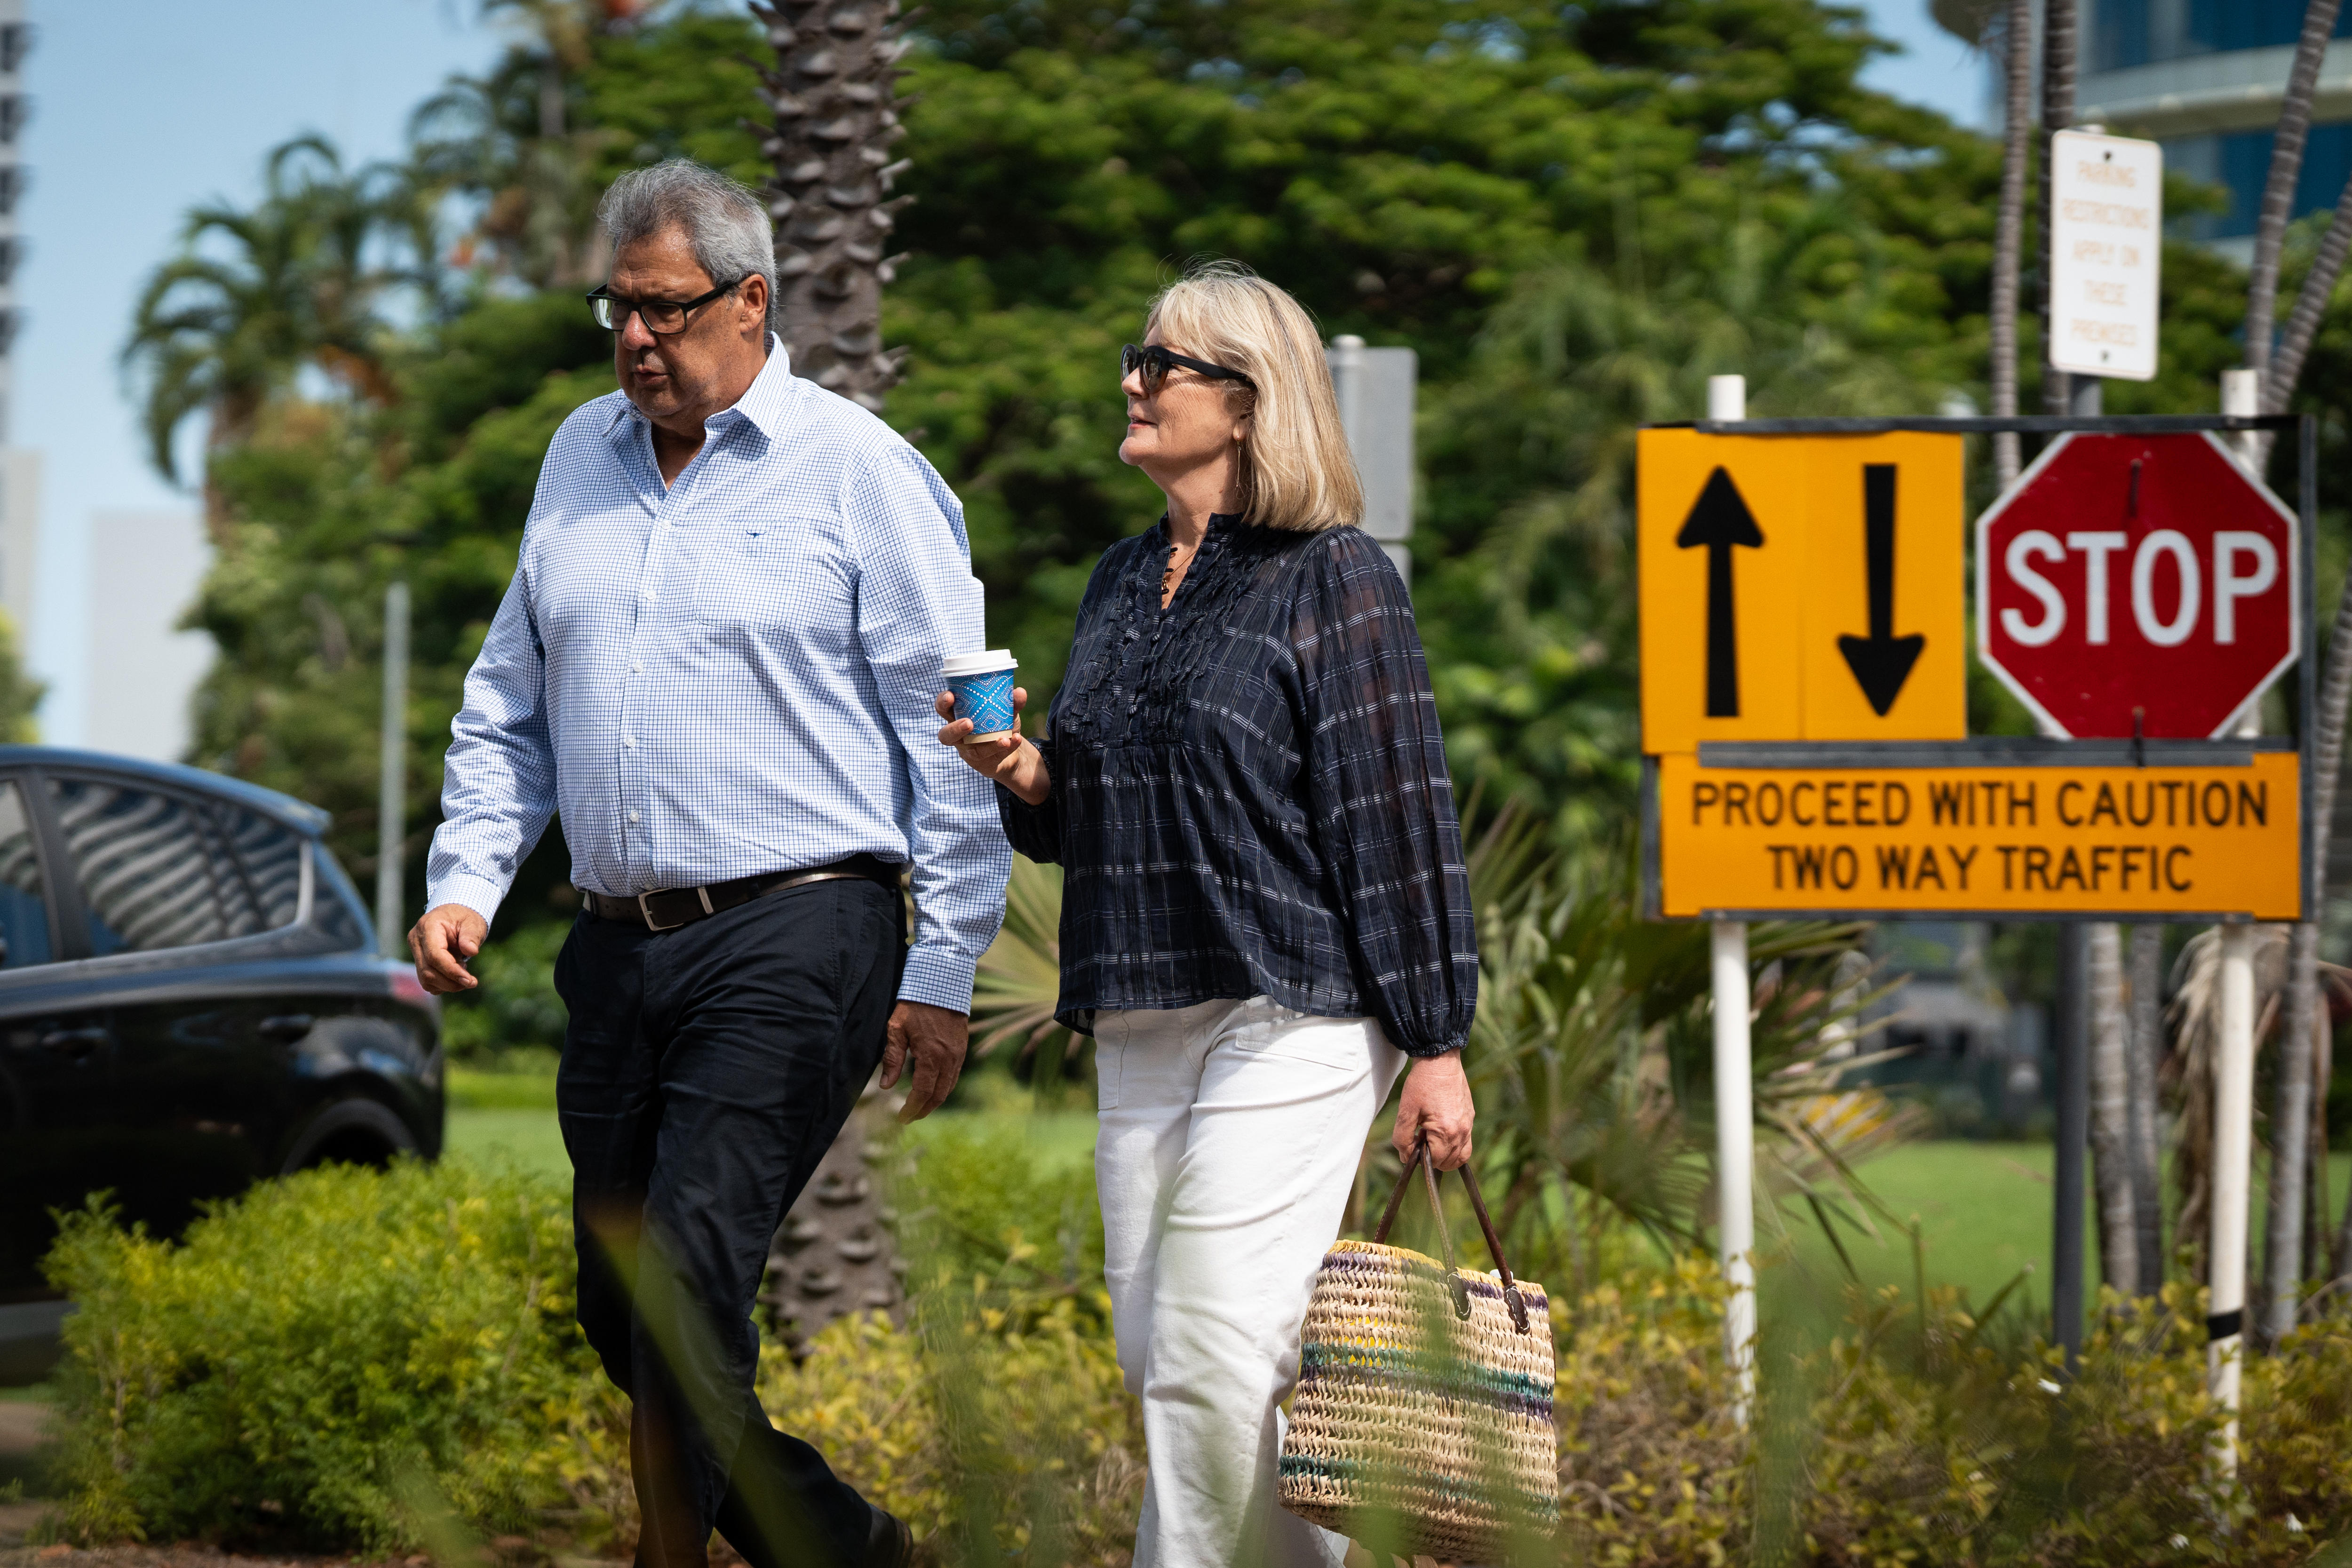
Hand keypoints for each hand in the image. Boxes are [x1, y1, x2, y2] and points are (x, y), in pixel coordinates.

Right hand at [409, 903, 487, 994]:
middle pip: (428, 971)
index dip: (451, 971)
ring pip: (425, 979)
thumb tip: (471, 951)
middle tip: (471, 982)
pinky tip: (455, 975)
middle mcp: (416, 940)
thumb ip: (471, 936)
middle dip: (451, 982)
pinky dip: (442, 985)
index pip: (434, 955)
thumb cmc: (464, 918)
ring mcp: (415, 951)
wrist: (454, 916)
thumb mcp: (473, 922)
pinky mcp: (419, 961)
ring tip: (464, 974)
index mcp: (428, 927)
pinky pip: (427, 981)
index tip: (469, 980)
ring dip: (447, 985)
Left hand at [882, 1000, 968, 1120]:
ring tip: (920, 1107)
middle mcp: (948, 1059)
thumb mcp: (896, 1028)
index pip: (922, 1092)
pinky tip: (933, 1089)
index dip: (912, 1108)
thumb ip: (892, 1058)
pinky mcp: (962, 1049)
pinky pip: (954, 1076)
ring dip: (934, 1101)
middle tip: (909, 1117)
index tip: (902, 1117)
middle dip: (924, 1110)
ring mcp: (958, 1055)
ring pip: (948, 1087)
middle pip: (938, 1095)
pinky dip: (944, 1088)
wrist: (942, 984)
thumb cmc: (915, 1004)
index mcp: (931, 1056)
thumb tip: (886, 1086)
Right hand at [934, 688, 1049, 805]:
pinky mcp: (983, 763)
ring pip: (972, 752)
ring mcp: (969, 751)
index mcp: (959, 717)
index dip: (942, 703)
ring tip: (1004, 739)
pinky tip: (1016, 739)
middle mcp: (959, 736)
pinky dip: (1007, 748)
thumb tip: (1020, 692)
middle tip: (968, 723)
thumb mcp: (1006, 710)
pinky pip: (993, 757)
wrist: (1011, 747)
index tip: (950, 696)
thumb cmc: (999, 723)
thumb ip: (1012, 701)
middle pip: (946, 736)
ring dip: (989, 745)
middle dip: (954, 729)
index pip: (943, 709)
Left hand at [1392, 1050, 1473, 1170]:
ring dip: (1445, 1155)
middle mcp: (1462, 1131)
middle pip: (1449, 1162)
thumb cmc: (1421, 1084)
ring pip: (1461, 1157)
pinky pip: (1466, 1143)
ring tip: (1431, 1136)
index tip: (1413, 1141)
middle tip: (1421, 1136)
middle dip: (1433, 1157)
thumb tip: (1406, 1157)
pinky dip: (1454, 1146)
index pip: (1435, 1161)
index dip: (1421, 1157)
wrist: (1440, 1060)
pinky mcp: (1471, 1118)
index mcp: (1446, 1131)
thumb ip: (1402, 1138)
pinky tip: (1440, 1130)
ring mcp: (1469, 1125)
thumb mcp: (1405, 1111)